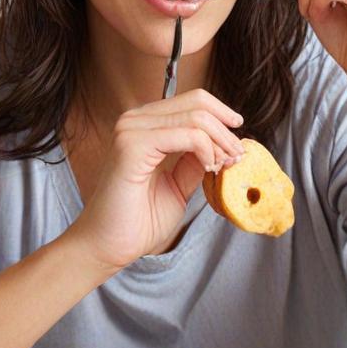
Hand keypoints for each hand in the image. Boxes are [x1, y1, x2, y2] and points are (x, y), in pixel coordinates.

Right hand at [65, 90, 244, 269]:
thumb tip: (223, 144)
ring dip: (220, 142)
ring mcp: (131, 130)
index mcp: (144, 125)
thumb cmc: (137, 221)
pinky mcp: (132, 146)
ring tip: (224, 166)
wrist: (108, 247)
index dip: (223, 117)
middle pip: (198, 103)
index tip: (238, 145)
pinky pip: (187, 135)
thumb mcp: (179, 185)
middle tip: (238, 157)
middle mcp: (134, 120)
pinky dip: (206, 150)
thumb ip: (195, 161)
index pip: (193, 100)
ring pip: (196, 117)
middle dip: (226, 131)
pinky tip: (209, 168)